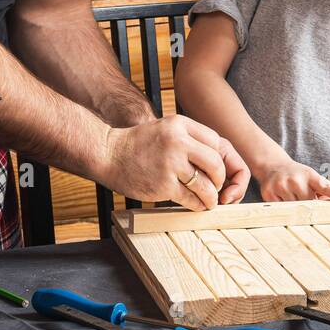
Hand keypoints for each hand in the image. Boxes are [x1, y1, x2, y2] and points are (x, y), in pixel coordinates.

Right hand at [104, 114, 249, 210]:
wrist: (108, 153)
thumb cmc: (140, 144)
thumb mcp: (166, 129)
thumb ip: (190, 139)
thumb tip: (218, 159)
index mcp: (181, 124)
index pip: (216, 142)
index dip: (221, 159)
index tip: (217, 170)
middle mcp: (178, 142)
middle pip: (216, 164)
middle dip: (220, 179)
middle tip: (216, 187)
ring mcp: (170, 164)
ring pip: (206, 185)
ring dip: (211, 197)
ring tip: (209, 201)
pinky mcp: (163, 185)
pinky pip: (191, 199)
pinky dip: (198, 205)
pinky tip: (196, 205)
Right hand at [254, 159, 329, 202]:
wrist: (273, 166)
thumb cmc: (297, 175)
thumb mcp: (311, 177)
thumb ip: (325, 190)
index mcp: (309, 175)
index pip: (324, 186)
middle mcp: (295, 179)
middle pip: (308, 203)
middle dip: (310, 206)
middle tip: (307, 203)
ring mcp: (281, 186)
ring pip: (294, 208)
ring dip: (295, 208)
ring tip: (292, 198)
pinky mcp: (269, 193)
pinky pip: (280, 209)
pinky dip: (283, 208)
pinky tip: (282, 199)